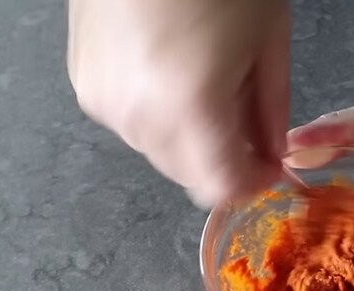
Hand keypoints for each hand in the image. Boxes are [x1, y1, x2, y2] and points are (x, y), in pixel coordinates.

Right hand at [67, 0, 289, 205]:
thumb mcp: (267, 39)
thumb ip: (271, 110)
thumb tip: (272, 153)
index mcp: (187, 108)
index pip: (220, 188)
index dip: (251, 182)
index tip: (268, 165)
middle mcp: (136, 117)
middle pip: (186, 175)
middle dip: (221, 159)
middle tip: (246, 119)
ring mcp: (102, 101)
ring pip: (157, 150)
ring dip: (188, 137)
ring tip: (207, 81)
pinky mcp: (81, 81)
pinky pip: (131, 120)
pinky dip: (157, 111)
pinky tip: (171, 69)